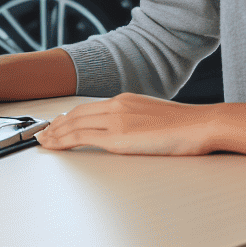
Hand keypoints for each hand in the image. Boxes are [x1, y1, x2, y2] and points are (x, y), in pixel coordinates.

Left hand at [34, 94, 216, 155]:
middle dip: (55, 125)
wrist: (203, 124)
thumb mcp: (156, 118)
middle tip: (42, 134)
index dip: (68, 117)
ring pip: (74, 125)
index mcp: (127, 100)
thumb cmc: (189, 126)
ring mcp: (117, 120)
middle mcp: (118, 106)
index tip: (57, 124)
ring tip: (42, 142)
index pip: (88, 108)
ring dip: (54, 134)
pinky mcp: (119, 137)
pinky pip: (82, 138)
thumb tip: (131, 133)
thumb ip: (138, 122)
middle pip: (76, 114)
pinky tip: (54, 146)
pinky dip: (63, 141)